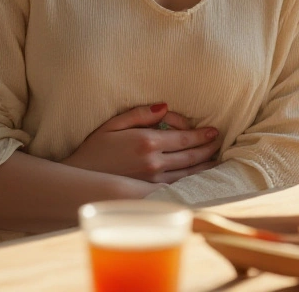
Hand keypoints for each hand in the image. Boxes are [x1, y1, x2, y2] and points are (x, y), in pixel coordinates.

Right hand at [62, 103, 221, 183]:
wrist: (81, 177)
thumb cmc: (96, 148)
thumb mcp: (114, 123)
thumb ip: (140, 114)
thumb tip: (165, 106)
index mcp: (147, 141)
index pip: (184, 139)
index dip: (201, 135)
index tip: (213, 131)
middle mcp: (154, 162)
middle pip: (190, 156)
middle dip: (208, 149)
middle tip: (218, 142)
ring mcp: (153, 180)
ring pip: (188, 173)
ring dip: (205, 166)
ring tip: (216, 159)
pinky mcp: (149, 192)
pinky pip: (177, 186)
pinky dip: (192, 181)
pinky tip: (199, 177)